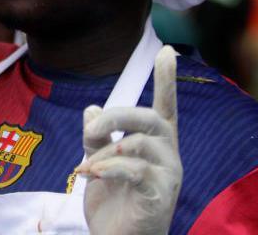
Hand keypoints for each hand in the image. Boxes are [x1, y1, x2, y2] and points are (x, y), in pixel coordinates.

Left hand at [80, 45, 181, 234]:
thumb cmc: (114, 205)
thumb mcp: (99, 164)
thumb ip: (98, 138)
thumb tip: (91, 108)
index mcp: (156, 144)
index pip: (165, 107)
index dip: (167, 80)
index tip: (168, 51)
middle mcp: (169, 156)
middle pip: (150, 119)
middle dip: (117, 116)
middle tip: (92, 127)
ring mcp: (168, 176)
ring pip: (139, 144)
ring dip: (105, 152)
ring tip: (88, 168)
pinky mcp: (160, 196)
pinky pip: (136, 170)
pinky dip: (109, 169)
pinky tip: (92, 175)